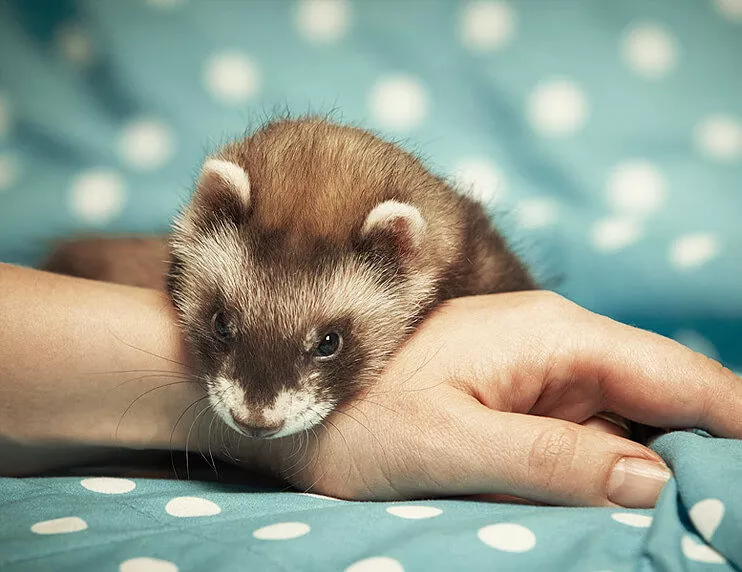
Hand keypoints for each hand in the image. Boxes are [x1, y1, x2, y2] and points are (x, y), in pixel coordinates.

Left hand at [234, 291, 741, 507]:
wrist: (302, 406)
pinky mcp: (525, 396)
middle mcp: (558, 342)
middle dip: (706, 451)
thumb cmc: (361, 420)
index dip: (735, 422)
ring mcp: (543, 369)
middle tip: (721, 518)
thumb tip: (654, 477)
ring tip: (692, 519)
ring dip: (667, 464)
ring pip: (637, 415)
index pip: (678, 373)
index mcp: (552, 336)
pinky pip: (594, 430)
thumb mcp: (451, 445)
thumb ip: (553, 456)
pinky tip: (629, 506)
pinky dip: (620, 467)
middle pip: (668, 393)